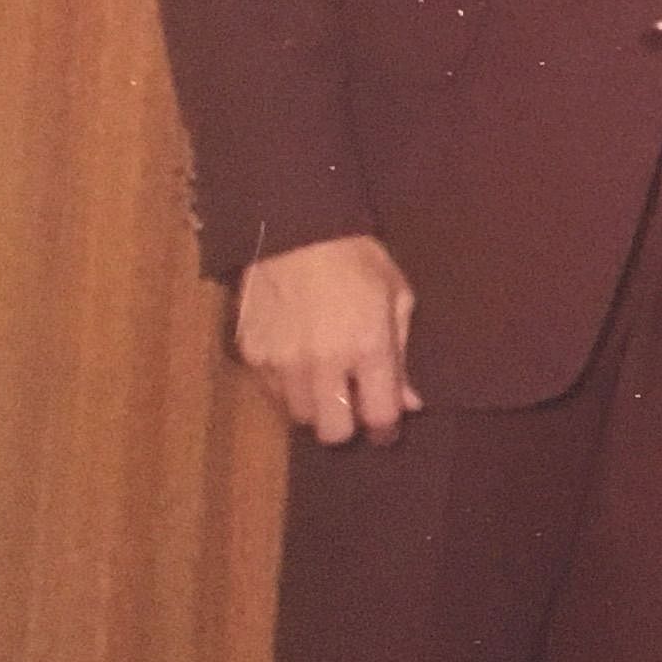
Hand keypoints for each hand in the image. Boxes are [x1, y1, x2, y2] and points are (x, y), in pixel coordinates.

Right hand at [234, 234, 420, 445]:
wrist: (294, 229)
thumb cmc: (357, 259)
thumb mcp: (397, 298)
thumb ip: (402, 356)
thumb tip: (409, 402)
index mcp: (368, 348)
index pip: (379, 416)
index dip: (386, 430)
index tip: (387, 428)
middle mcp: (323, 363)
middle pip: (333, 432)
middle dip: (347, 427)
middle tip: (353, 410)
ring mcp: (282, 362)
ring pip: (298, 418)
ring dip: (315, 410)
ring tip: (325, 388)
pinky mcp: (251, 354)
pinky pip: (271, 394)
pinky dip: (287, 391)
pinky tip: (298, 369)